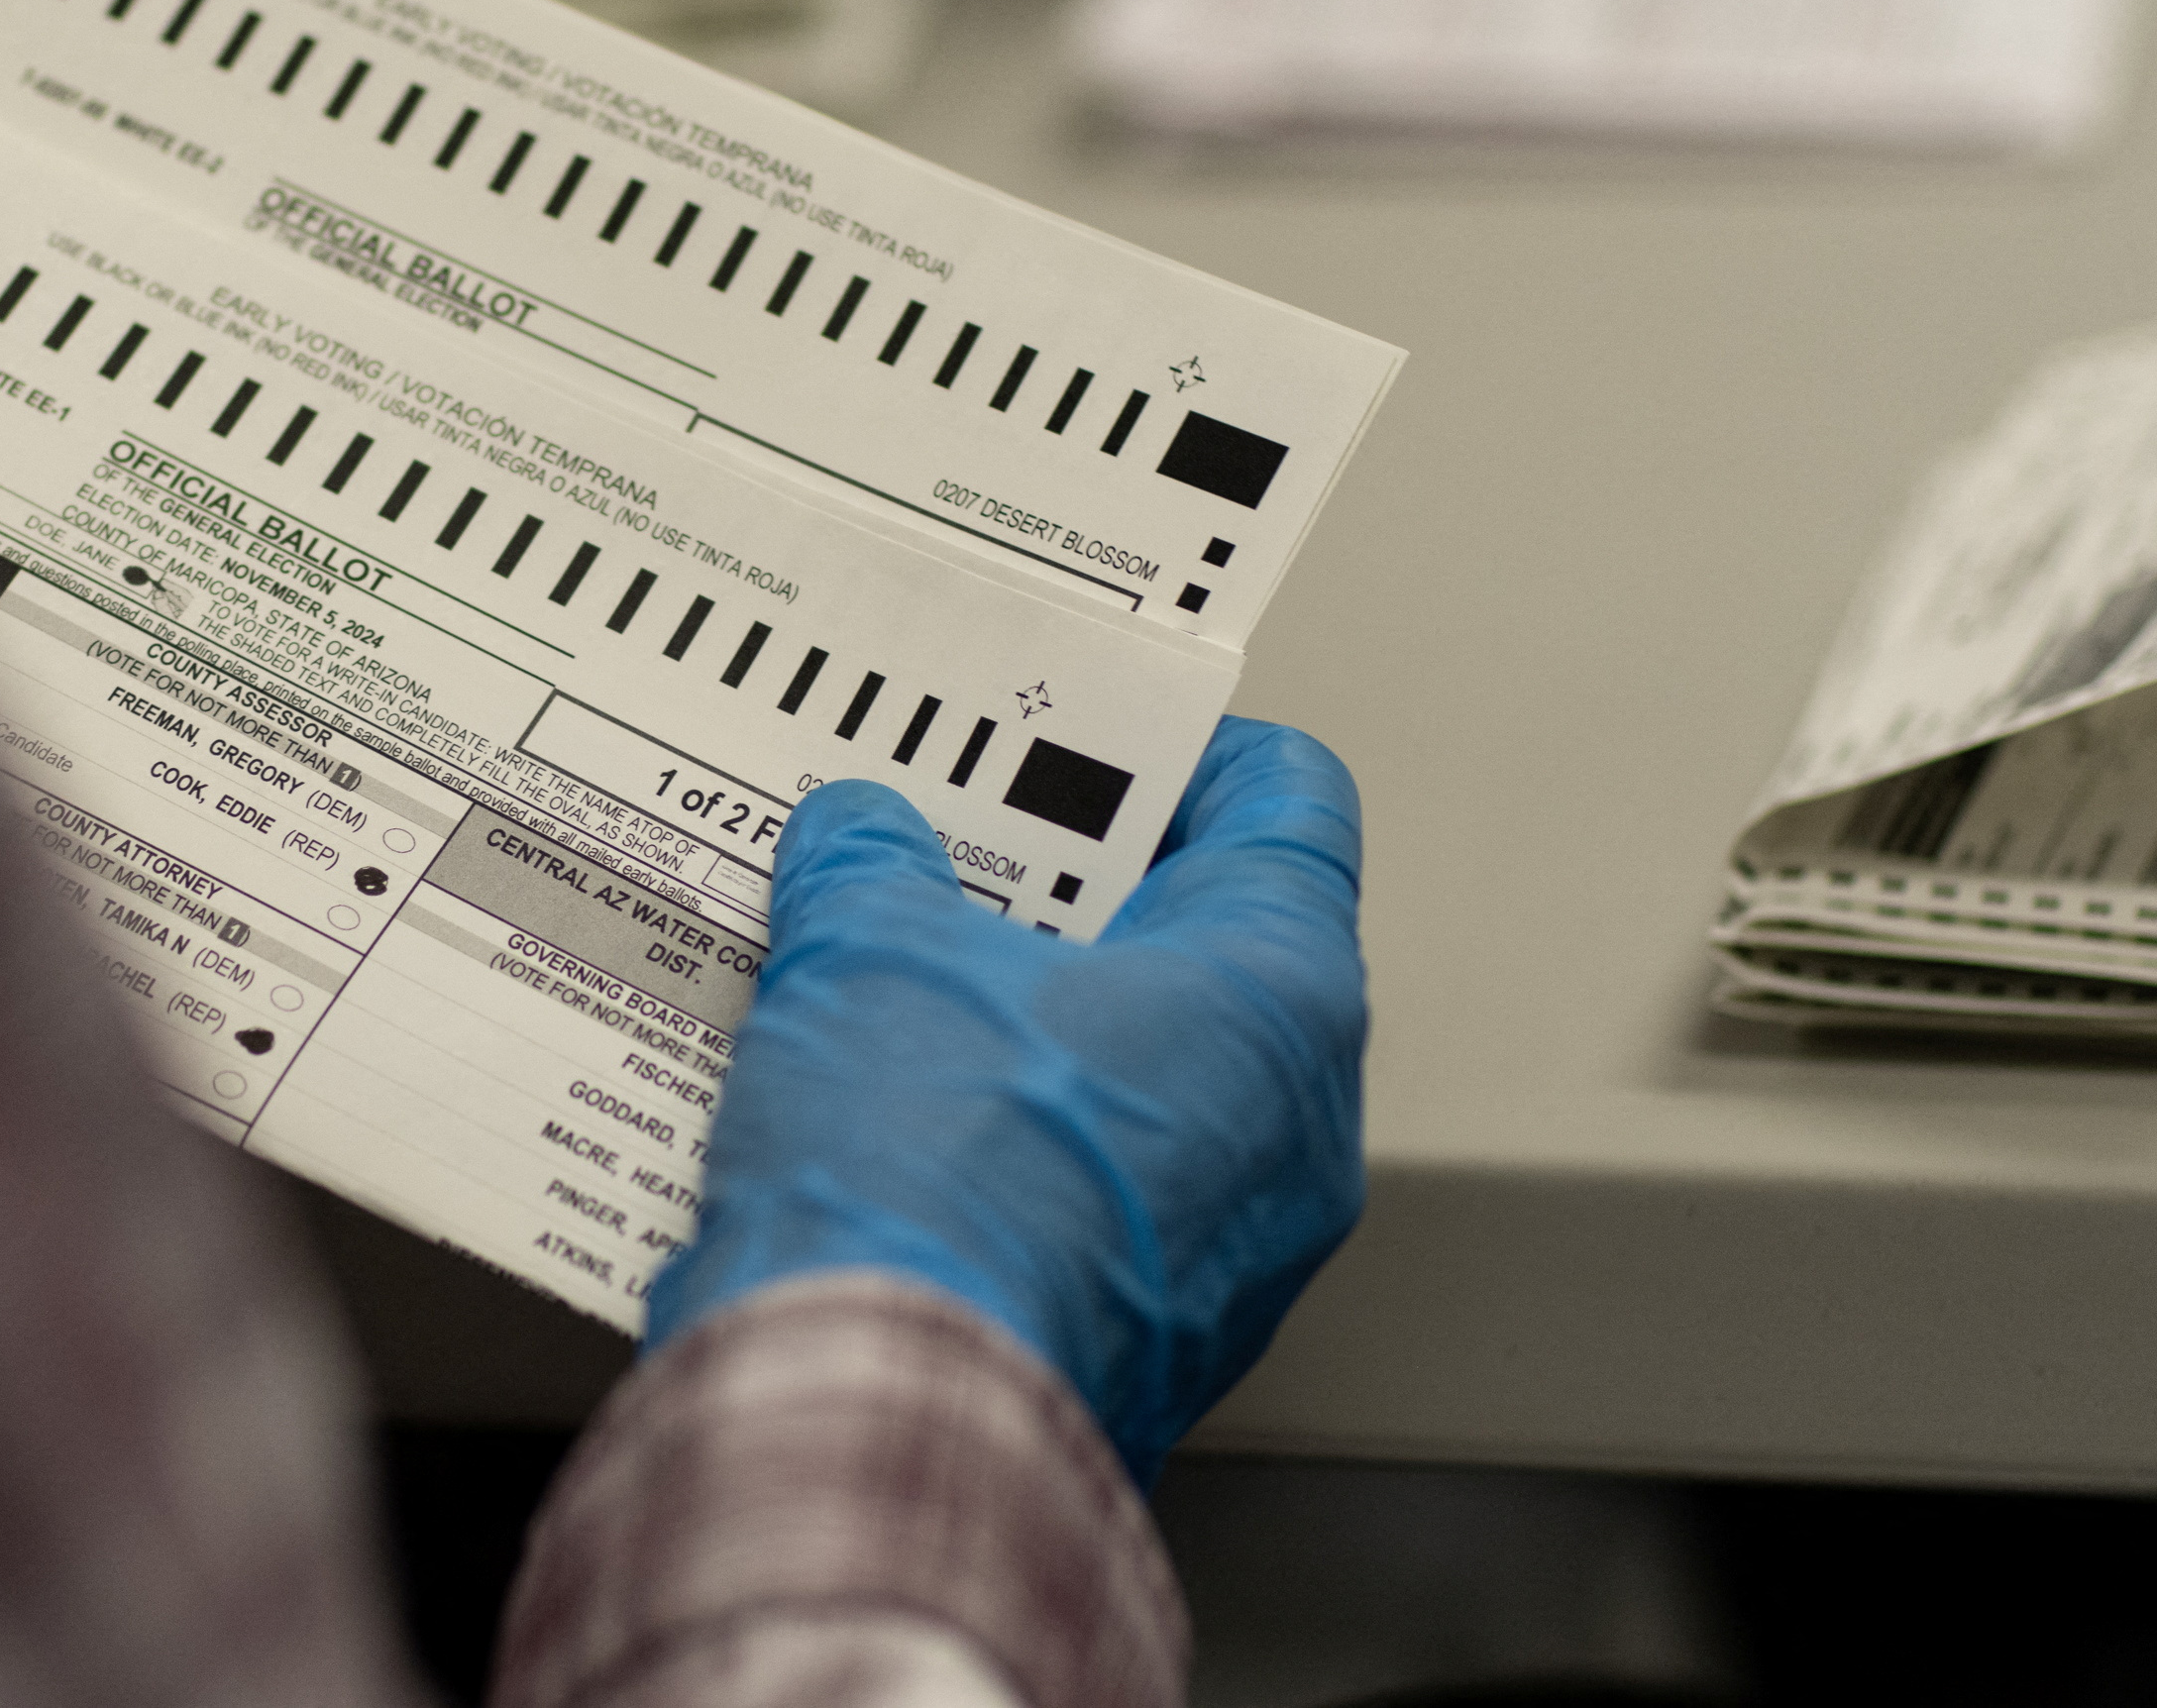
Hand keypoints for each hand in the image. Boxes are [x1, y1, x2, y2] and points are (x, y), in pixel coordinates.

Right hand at [649, 719, 1366, 1480]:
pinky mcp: (1160, 1336)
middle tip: (964, 853)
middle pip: (1213, 946)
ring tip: (906, 981)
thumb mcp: (870, 951)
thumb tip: (858, 839)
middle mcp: (1299, 1122)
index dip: (1187, 750)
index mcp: (1281, 991)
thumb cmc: (930, 1175)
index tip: (1096, 737)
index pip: (1289, 802)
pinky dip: (1023, 1145)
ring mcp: (1242, 1248)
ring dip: (1043, 1027)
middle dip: (1079, 896)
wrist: (881, 1417)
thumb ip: (873, 867)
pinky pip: (1108, 1198)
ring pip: (1157, 1082)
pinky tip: (901, 1119)